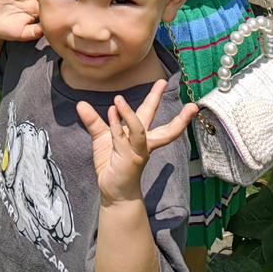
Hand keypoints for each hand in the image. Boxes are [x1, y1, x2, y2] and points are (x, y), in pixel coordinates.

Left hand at [77, 80, 197, 204]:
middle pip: (164, 128)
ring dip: (129, 114)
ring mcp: (138, 151)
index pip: (149, 112)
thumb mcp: (101, 137)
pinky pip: (122, 139)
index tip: (162, 81)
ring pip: (139, 129)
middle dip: (177, 117)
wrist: (112, 190)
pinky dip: (115, 126)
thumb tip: (81, 104)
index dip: (155, 97)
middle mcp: (143, 143)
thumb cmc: (111, 163)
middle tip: (191, 104)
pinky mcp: (129, 160)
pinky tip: (110, 112)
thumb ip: (93, 120)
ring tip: (118, 99)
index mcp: (140, 135)